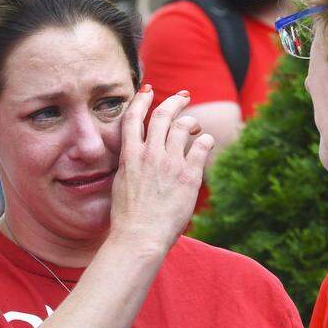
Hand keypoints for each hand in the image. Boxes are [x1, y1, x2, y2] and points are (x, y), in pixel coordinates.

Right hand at [109, 86, 214, 249]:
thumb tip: (138, 154)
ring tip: (195, 127)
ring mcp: (170, 163)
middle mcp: (150, 154)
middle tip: (184, 96)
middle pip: (163, 115)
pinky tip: (206, 143)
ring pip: (183, 127)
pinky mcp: (189, 175)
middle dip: (175, 101)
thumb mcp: (121, 184)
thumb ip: (131, 165)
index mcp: (129, 156)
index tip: (149, 91)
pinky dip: (206, 140)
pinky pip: (202, 146)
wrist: (140, 236)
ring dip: (191, 122)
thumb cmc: (128, 217)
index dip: (142, 100)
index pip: (134, 117)